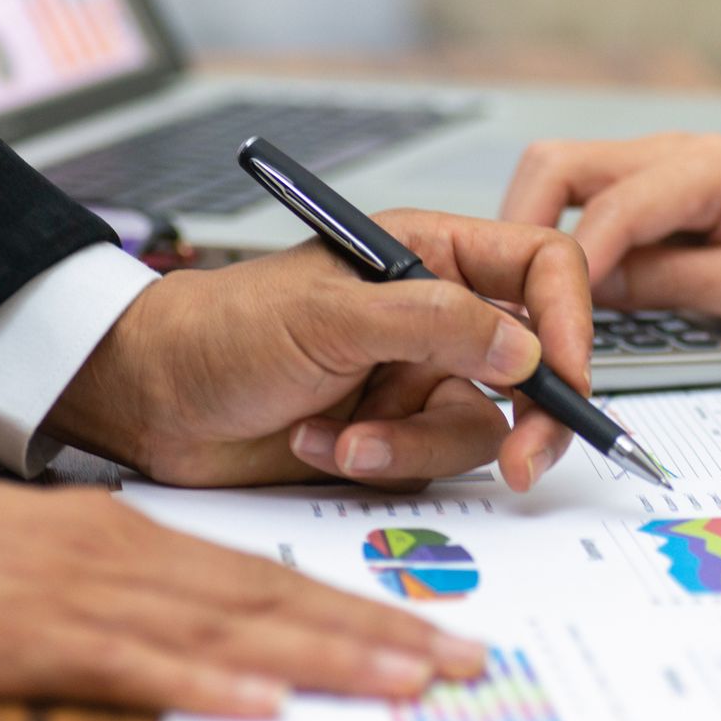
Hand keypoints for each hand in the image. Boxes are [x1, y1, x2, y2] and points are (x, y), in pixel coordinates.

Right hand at [0, 475, 487, 714]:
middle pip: (272, 599)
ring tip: (406, 675)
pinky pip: (128, 661)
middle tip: (462, 659)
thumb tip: (208, 630)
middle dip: (376, 631)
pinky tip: (260, 698)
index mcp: (132, 536)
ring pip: (226, 626)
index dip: (356, 606)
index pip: (270, 574)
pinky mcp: (23, 638)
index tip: (428, 633)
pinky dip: (201, 679)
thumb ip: (129, 586)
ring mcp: (77, 595)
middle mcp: (124, 557)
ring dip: (324, 653)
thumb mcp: (46, 559)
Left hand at [46, 209, 590, 492]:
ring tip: (346, 441)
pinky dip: (380, 464)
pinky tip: (317, 444)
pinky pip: (430, 465)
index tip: (564, 375)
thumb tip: (526, 348)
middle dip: (532, 415)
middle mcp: (436, 317)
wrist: (150, 400)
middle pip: (535, 361)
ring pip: (482, 426)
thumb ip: (436, 323)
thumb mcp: (332, 314)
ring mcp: (416, 379)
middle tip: (525, 460)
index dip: (570, 319)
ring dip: (415, 446)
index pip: (541, 270)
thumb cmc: (222, 330)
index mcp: (431, 255)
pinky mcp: (393, 437)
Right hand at [501, 133, 720, 331]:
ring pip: (558, 172)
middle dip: (520, 229)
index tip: (545, 324)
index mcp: (706, 169)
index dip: (567, 269)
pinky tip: (556, 283)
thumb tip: (590, 293)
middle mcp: (670, 150)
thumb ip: (676, 284)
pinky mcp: (652, 182)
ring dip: (530, 228)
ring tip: (523, 296)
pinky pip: (583, 194)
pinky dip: (556, 230)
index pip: (608, 209)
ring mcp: (656, 160)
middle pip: (555, 165)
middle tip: (509, 302)